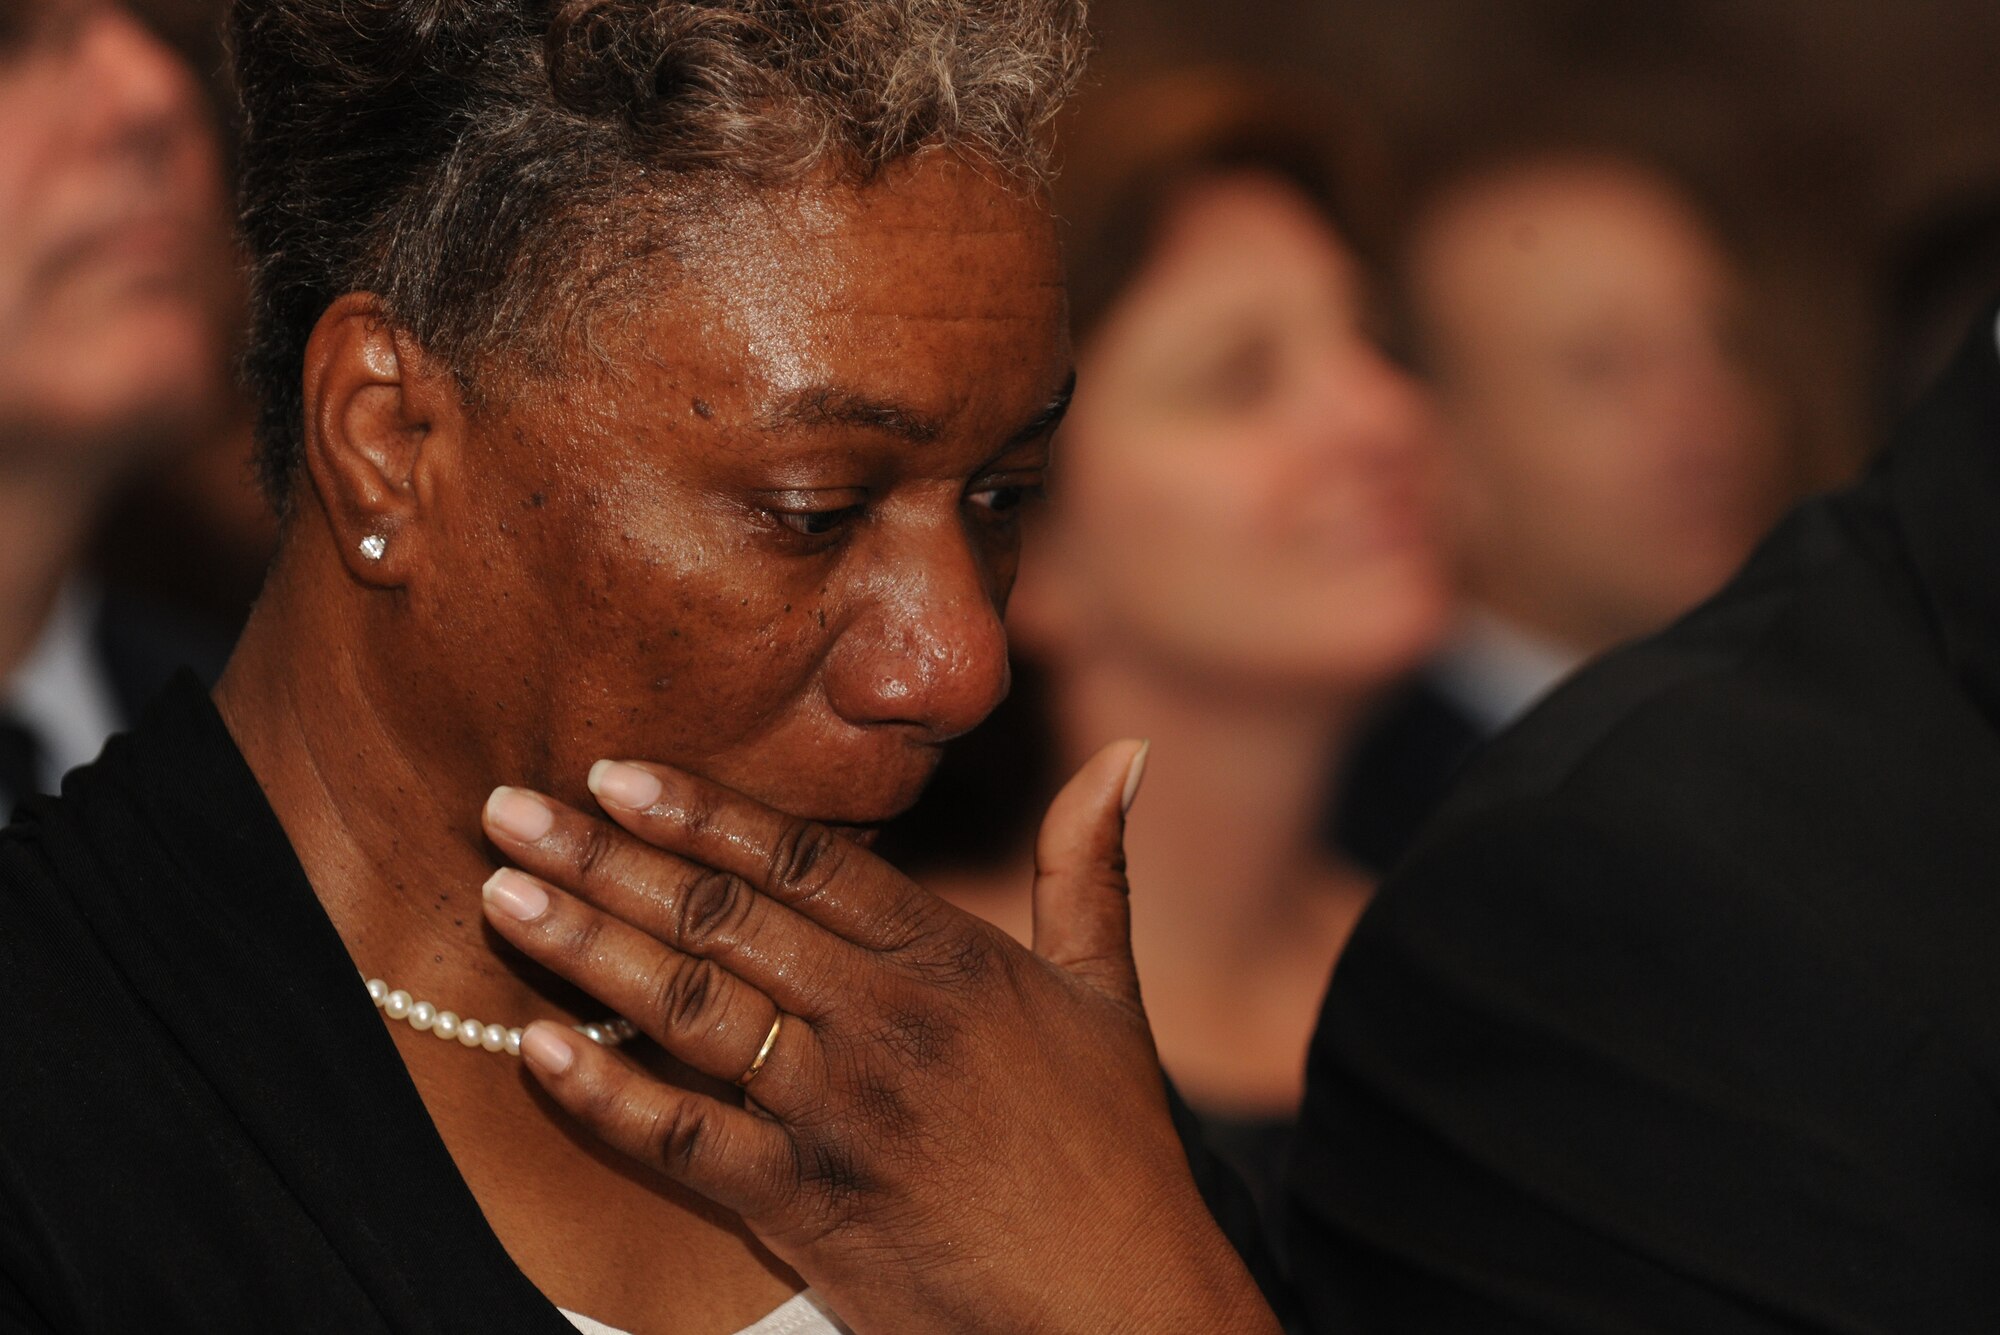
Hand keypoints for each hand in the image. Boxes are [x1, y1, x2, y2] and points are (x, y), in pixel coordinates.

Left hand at [478, 741, 1279, 1334]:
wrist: (1126, 1309)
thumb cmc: (1114, 1149)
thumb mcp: (1109, 996)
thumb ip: (1091, 870)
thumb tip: (1124, 753)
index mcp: (953, 958)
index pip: (802, 862)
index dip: (700, 811)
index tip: (613, 771)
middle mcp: (889, 1020)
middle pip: (723, 917)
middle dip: (606, 857)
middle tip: (508, 808)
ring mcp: (843, 1114)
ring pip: (689, 1010)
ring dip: (585, 948)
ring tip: (500, 896)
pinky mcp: (809, 1207)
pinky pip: (683, 1141)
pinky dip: (604, 1096)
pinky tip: (536, 1050)